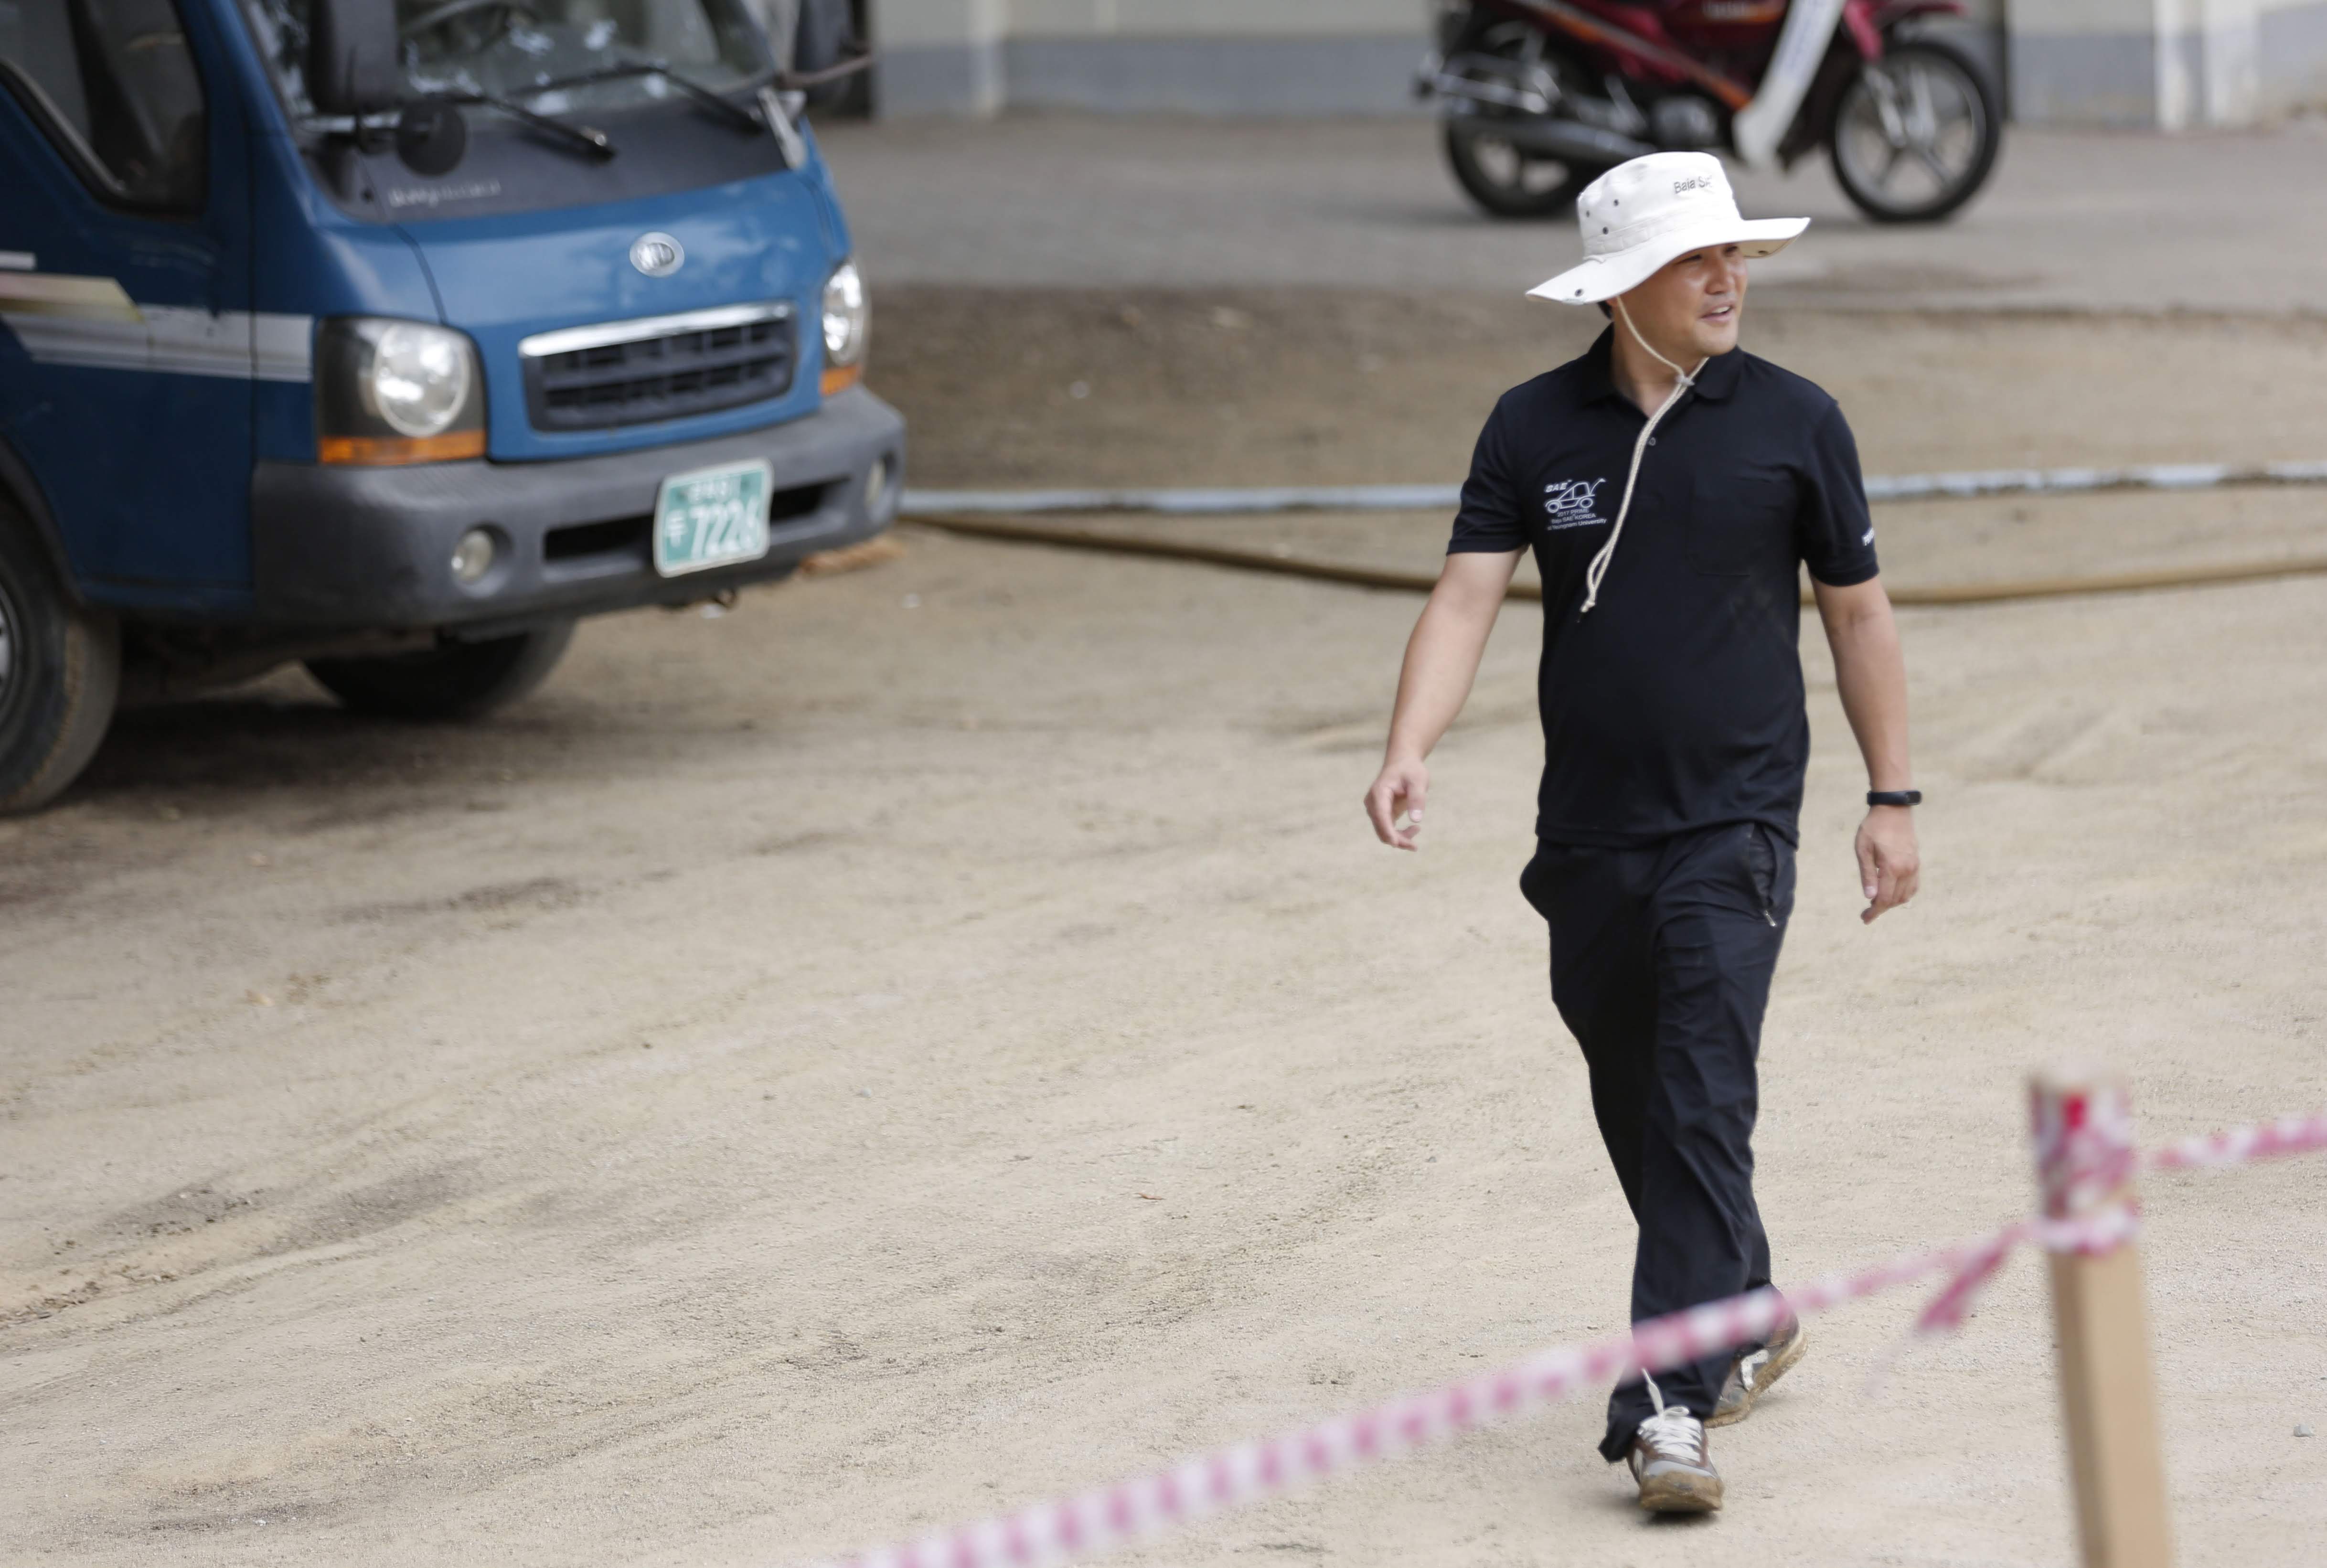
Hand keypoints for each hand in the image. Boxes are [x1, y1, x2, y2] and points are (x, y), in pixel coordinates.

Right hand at [1364, 755, 1429, 849]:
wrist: (1403, 763)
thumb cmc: (1411, 770)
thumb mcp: (1419, 780)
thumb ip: (1417, 798)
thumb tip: (1416, 820)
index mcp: (1379, 792)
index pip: (1381, 815)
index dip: (1388, 830)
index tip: (1396, 843)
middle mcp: (1373, 803)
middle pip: (1381, 828)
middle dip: (1397, 840)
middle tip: (1415, 846)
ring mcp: (1375, 810)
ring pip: (1383, 832)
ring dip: (1399, 839)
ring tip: (1416, 835)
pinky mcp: (1382, 814)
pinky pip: (1387, 830)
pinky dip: (1399, 835)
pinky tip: (1414, 830)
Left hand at [1854, 806, 1919, 923]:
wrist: (1893, 810)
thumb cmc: (1873, 828)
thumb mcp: (1863, 850)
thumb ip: (1867, 875)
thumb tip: (1870, 897)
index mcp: (1892, 868)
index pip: (1884, 899)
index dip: (1874, 912)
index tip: (1865, 919)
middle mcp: (1907, 870)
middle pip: (1896, 900)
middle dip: (1881, 909)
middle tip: (1867, 913)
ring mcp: (1914, 866)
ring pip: (1906, 895)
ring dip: (1892, 903)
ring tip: (1877, 903)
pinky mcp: (1917, 862)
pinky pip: (1913, 886)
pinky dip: (1904, 895)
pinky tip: (1893, 894)